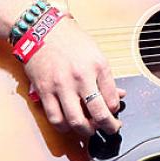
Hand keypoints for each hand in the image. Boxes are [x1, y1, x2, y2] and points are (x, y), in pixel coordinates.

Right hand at [23, 15, 124, 136]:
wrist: (40, 28)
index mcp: (98, 65)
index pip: (112, 99)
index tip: (114, 114)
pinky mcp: (45, 90)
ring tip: (89, 130)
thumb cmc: (70, 39)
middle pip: (98, 114)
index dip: (115, 112)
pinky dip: (63, 127)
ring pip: (76, 121)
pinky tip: (68, 125)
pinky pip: (55, 118)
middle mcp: (82, 77)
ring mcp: (62, 85)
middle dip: (108, 127)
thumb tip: (118, 96)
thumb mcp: (95, 53)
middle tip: (110, 129)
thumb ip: (106, 77)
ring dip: (85, 132)